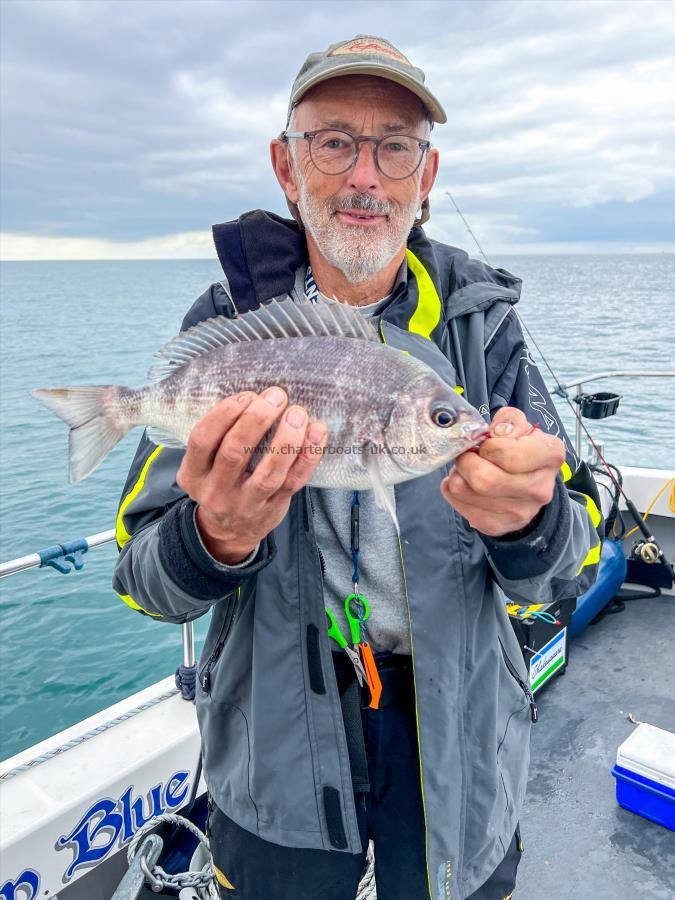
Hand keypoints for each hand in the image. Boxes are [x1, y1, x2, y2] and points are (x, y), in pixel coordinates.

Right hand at [176, 387, 326, 562]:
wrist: (229, 532)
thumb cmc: (221, 483)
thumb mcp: (205, 466)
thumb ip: (221, 437)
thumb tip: (256, 396)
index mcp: (192, 475)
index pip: (202, 440)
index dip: (224, 414)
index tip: (247, 395)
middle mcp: (216, 492)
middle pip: (235, 452)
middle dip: (257, 419)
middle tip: (276, 396)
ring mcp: (245, 504)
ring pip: (268, 472)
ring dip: (285, 439)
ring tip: (298, 413)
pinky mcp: (272, 509)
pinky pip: (293, 482)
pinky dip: (308, 456)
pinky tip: (317, 433)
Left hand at [440, 406, 564, 537]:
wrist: (527, 486)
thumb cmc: (520, 449)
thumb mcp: (519, 426)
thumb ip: (507, 421)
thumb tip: (494, 434)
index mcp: (550, 456)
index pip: (510, 456)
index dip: (488, 447)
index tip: (486, 445)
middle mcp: (540, 488)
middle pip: (484, 479)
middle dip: (466, 461)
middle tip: (468, 455)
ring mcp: (520, 512)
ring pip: (464, 490)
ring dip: (457, 474)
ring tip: (467, 468)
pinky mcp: (497, 526)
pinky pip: (458, 504)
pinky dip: (453, 490)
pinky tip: (466, 484)